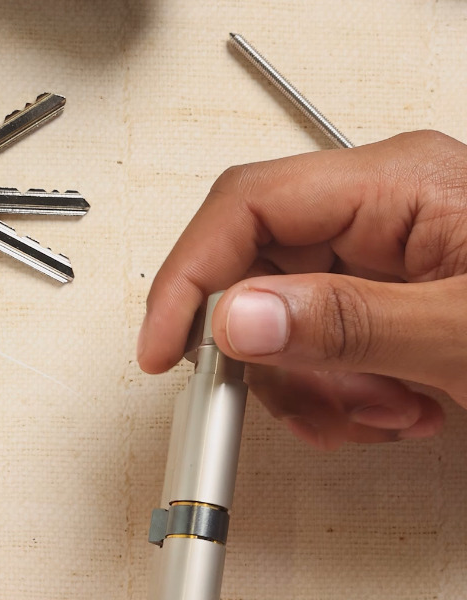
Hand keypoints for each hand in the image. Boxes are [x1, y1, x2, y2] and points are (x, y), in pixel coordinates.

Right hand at [137, 130, 466, 448]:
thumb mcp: (460, 331)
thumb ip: (351, 322)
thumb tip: (237, 318)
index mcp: (397, 184)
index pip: (249, 205)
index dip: (190, 278)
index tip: (163, 347)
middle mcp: (385, 209)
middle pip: (263, 272)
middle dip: (273, 357)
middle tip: (306, 407)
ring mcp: (393, 255)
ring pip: (292, 323)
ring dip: (320, 389)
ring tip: (384, 414)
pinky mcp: (400, 300)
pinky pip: (333, 345)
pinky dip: (350, 394)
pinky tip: (402, 409)